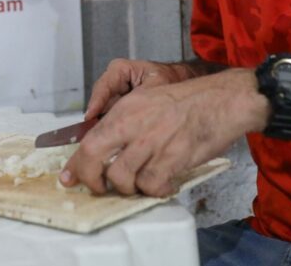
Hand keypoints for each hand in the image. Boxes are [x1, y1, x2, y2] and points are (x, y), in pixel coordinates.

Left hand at [61, 69, 266, 196]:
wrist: (222, 100)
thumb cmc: (187, 102)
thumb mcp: (147, 100)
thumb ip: (124, 123)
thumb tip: (104, 149)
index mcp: (125, 110)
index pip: (89, 141)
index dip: (76, 164)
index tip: (69, 178)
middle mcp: (134, 125)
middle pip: (95, 160)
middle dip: (93, 181)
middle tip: (101, 188)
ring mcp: (153, 143)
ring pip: (122, 179)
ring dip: (129, 188)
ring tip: (141, 182)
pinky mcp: (173, 158)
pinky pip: (152, 186)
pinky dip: (155, 190)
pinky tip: (163, 182)